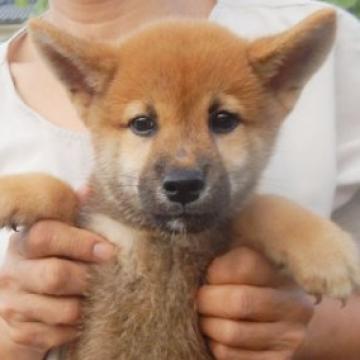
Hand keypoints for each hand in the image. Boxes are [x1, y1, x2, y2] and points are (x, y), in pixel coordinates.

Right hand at [0, 220, 114, 359]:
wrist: (24, 303)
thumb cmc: (53, 261)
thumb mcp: (62, 234)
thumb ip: (74, 213)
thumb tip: (88, 189)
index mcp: (25, 242)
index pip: (47, 236)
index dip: (81, 243)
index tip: (109, 251)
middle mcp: (14, 272)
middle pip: (55, 275)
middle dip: (89, 278)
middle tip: (111, 278)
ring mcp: (14, 303)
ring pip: (65, 310)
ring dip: (89, 304)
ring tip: (98, 296)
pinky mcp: (22, 331)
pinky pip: (61, 333)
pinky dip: (80, 327)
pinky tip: (84, 315)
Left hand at [198, 247, 313, 359]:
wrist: (291, 320)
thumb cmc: (257, 284)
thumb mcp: (251, 264)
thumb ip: (230, 259)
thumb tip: (194, 259)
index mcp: (283, 272)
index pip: (246, 264)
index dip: (217, 270)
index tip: (208, 274)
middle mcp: (293, 305)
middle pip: (239, 301)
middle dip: (207, 300)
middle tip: (198, 299)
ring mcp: (288, 337)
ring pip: (231, 333)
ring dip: (207, 324)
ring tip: (204, 316)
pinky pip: (231, 355)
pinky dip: (214, 344)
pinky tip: (215, 334)